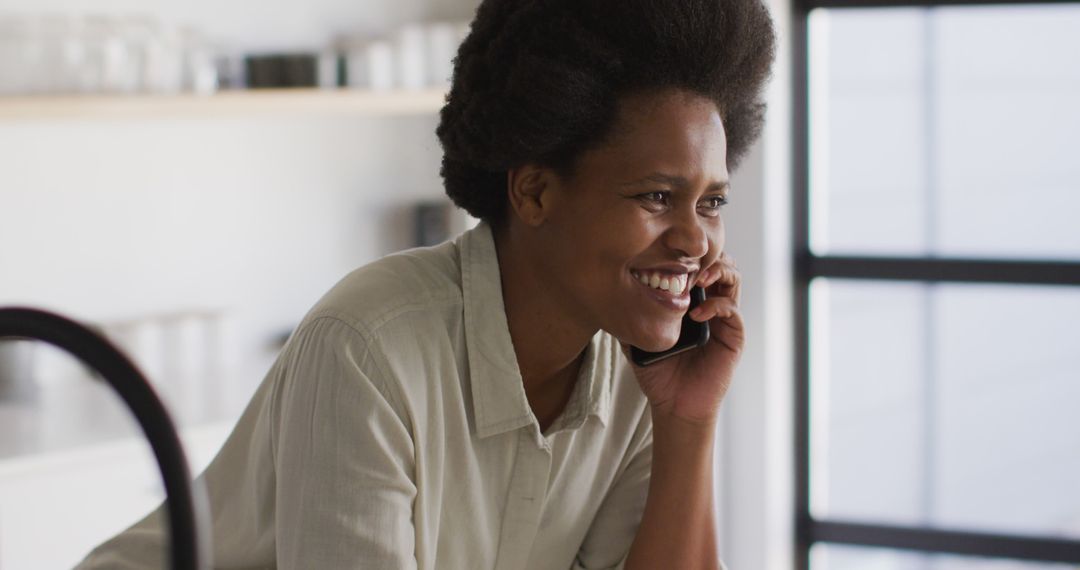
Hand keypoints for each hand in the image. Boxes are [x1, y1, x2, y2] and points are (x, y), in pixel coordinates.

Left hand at [622, 252, 744, 425]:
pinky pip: (732, 310)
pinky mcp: (733, 336)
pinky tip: (696, 313)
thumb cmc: (658, 371)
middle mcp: (711, 303)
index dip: (687, 254)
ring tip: (696, 279)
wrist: (673, 404)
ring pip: (733, 279)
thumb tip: (608, 291)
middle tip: (686, 263)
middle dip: (706, 256)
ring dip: (717, 272)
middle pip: (720, 263)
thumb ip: (629, 313)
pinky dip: (716, 305)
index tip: (667, 254)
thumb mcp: (636, 335)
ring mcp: (724, 319)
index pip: (697, 263)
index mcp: (691, 299)